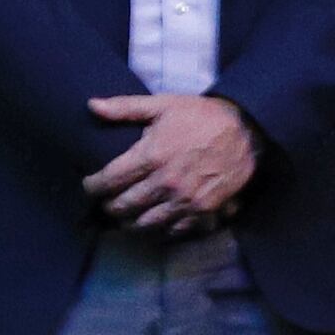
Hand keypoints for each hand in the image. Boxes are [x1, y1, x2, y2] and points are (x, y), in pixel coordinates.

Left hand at [82, 92, 258, 230]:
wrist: (246, 129)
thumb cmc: (201, 115)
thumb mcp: (163, 105)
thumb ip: (125, 107)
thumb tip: (91, 105)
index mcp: (151, 156)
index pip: (108, 181)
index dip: (92, 186)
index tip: (89, 186)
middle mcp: (165, 183)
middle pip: (123, 206)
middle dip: (109, 207)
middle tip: (106, 203)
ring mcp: (185, 200)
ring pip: (145, 224)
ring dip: (130, 223)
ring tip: (125, 217)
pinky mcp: (203, 210)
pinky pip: (174, 230)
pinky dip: (160, 230)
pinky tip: (155, 222)